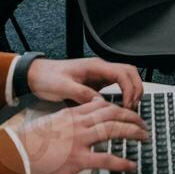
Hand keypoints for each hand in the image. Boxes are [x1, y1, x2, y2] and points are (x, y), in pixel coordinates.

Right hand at [16, 96, 148, 173]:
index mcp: (73, 114)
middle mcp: (79, 123)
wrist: (15, 151)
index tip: (129, 112)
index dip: (121, 108)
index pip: (104, 105)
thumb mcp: (52, 121)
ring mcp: (79, 140)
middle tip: (144, 124)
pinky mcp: (77, 158)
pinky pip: (106, 159)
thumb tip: (80, 120)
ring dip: (133, 133)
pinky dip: (121, 162)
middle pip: (114, 114)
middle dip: (133, 117)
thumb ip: (70, 119)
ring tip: (144, 138)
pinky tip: (130, 165)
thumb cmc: (30, 140)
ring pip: (114, 130)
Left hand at [27, 57, 143, 107]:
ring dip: (132, 90)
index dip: (130, 89)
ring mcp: (99, 74)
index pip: (122, 73)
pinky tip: (120, 105)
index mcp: (95, 67)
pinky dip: (124, 93)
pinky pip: (117, 84)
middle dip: (137, 88)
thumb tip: (100, 103)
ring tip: (131, 107)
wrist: (37, 75)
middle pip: (129, 72)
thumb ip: (82, 94)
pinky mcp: (96, 82)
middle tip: (134, 106)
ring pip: (125, 77)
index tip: (128, 104)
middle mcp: (100, 68)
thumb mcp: (63, 87)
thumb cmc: (48, 78)